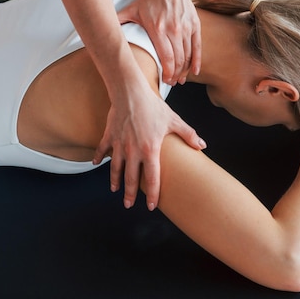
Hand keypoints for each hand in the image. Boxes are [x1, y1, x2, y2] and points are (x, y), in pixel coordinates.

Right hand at [93, 86, 205, 210]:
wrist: (131, 92)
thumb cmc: (154, 106)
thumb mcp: (174, 120)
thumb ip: (188, 134)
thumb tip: (202, 145)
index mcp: (150, 150)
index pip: (152, 178)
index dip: (153, 194)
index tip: (152, 206)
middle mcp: (133, 151)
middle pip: (131, 179)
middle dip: (130, 195)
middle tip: (129, 205)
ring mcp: (119, 145)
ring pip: (116, 169)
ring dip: (115, 181)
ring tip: (116, 190)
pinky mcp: (109, 136)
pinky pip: (102, 150)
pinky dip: (99, 158)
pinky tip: (97, 164)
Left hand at [118, 0, 201, 85]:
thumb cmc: (152, 0)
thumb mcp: (133, 9)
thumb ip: (119, 20)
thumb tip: (100, 29)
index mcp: (158, 29)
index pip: (166, 57)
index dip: (167, 72)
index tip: (164, 81)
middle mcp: (174, 30)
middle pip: (178, 59)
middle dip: (175, 75)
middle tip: (170, 82)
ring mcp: (186, 28)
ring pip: (187, 55)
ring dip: (184, 70)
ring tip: (179, 79)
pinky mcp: (195, 26)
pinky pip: (197, 47)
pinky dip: (196, 61)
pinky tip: (194, 71)